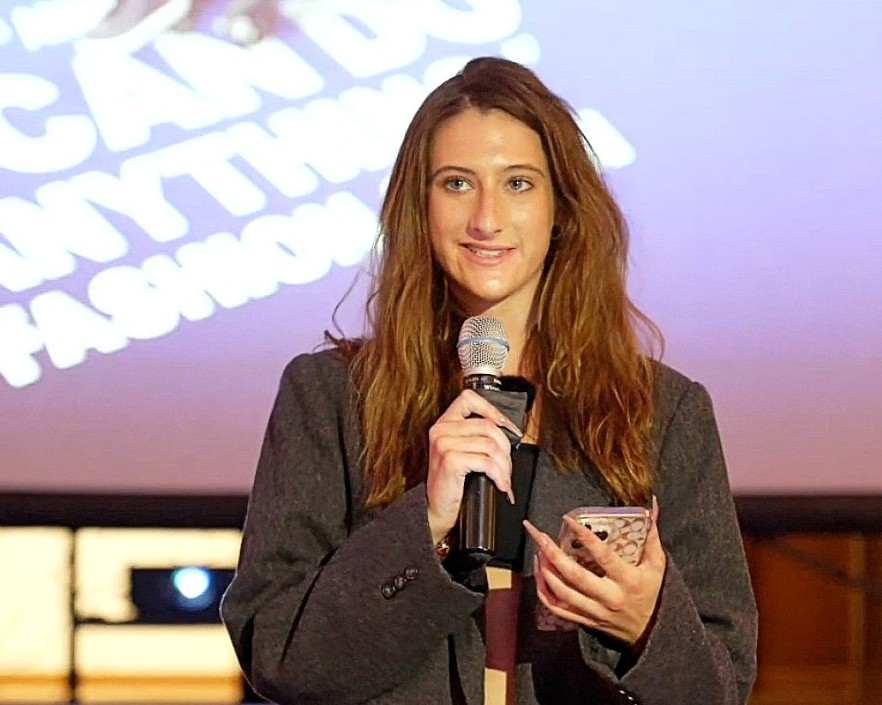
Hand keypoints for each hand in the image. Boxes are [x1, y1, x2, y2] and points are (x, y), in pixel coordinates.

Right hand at [426, 389, 521, 544]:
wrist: (435, 510)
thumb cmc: (451, 483)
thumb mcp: (460, 452)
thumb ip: (475, 435)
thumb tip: (506, 430)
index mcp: (444, 423)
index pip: (469, 398)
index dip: (493, 410)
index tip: (508, 428)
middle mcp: (441, 430)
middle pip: (488, 425)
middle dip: (506, 448)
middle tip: (507, 466)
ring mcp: (444, 444)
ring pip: (491, 445)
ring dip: (504, 466)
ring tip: (504, 478)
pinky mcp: (450, 461)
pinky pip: (486, 462)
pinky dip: (499, 475)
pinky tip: (500, 485)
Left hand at [524, 500, 665, 647]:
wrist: (651, 632)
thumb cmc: (652, 592)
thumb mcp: (657, 565)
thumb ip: (651, 536)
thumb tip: (651, 506)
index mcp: (627, 580)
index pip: (603, 555)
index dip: (585, 536)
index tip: (567, 519)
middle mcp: (609, 597)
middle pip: (575, 576)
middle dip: (552, 554)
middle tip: (538, 536)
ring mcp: (595, 611)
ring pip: (562, 593)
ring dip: (545, 572)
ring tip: (538, 552)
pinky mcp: (586, 621)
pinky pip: (558, 609)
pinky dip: (544, 593)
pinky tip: (540, 575)